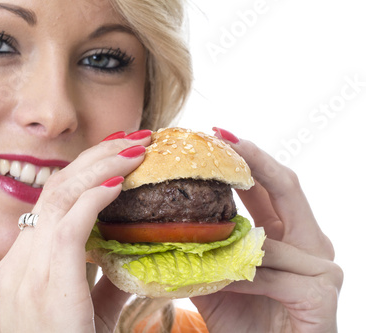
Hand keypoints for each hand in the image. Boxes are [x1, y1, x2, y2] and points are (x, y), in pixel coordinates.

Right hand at [0, 132, 151, 331]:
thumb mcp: (86, 314)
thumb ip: (101, 283)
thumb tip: (125, 256)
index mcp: (22, 266)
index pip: (52, 202)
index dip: (84, 173)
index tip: (116, 156)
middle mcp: (17, 261)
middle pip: (54, 189)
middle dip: (95, 158)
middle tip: (132, 139)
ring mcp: (24, 270)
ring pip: (59, 196)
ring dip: (101, 167)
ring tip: (136, 148)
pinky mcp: (45, 281)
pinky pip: (69, 224)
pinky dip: (95, 197)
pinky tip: (121, 182)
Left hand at [191, 130, 342, 332]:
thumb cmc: (244, 320)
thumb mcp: (216, 278)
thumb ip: (202, 250)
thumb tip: (160, 225)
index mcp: (288, 234)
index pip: (269, 187)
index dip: (247, 158)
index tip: (218, 135)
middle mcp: (311, 243)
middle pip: (287, 188)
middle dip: (255, 160)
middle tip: (224, 138)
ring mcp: (322, 268)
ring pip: (274, 238)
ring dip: (235, 239)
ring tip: (199, 226)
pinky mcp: (321, 294)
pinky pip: (277, 277)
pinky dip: (246, 278)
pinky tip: (225, 280)